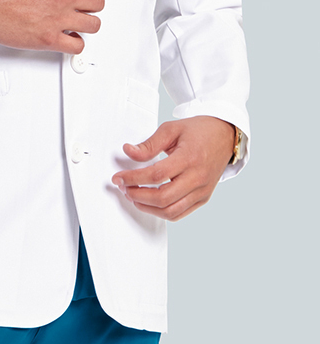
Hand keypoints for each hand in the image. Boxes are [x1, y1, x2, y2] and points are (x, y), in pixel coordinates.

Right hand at [0, 0, 103, 53]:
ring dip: (88, 24)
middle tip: (85, 6)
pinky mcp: (50, 39)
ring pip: (94, 24)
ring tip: (79, 23)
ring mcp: (58, 19)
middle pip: (98, 2)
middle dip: (93, 4)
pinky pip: (78, 46)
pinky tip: (69, 38)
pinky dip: (76, 44)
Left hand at [111, 116, 235, 220]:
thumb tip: (128, 151)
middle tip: (123, 188)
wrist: (225, 136)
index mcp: (189, 158)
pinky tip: (149, 203)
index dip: (133, 178)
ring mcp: (202, 191)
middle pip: (163, 198)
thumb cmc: (199, 130)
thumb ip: (149, 144)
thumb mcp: (172, 129)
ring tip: (133, 196)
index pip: (156, 175)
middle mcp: (198, 178)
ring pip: (171, 211)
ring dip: (147, 207)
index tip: (118, 178)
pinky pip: (180, 213)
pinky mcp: (203, 198)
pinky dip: (161, 212)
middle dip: (137, 195)